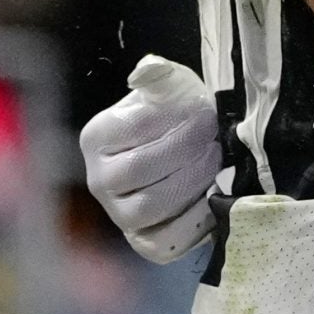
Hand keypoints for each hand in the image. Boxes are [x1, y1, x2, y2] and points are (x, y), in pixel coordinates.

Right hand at [80, 56, 222, 265]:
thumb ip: (161, 78)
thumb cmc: (175, 119)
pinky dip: (196, 218)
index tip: (205, 113)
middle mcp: (98, 179)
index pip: (136, 128)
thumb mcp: (170, 89)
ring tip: (216, 160)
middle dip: (189, 150)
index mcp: (97, 137)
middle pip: (142, 168)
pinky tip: (215, 194)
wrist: (184, 156)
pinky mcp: (144, 241)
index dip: (177, 120)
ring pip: (154, 204)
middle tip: (216, 138)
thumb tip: (151, 72)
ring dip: (195, 180)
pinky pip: (168, 239)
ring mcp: (119, 214)